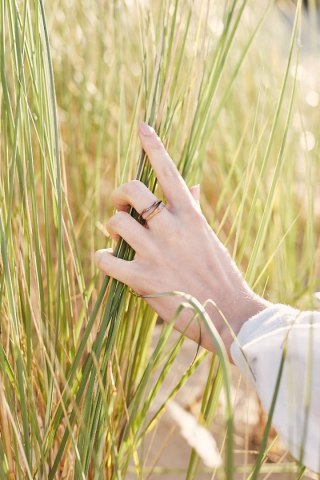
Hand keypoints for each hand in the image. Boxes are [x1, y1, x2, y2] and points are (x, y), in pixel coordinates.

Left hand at [94, 123, 269, 355]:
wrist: (228, 314)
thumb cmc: (220, 275)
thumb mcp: (209, 237)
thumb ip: (194, 210)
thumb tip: (190, 186)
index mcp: (190, 215)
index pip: (169, 171)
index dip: (154, 145)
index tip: (141, 126)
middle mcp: (171, 228)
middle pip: (131, 189)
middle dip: (119, 195)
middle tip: (120, 209)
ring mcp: (155, 252)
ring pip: (115, 222)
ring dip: (111, 229)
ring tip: (117, 240)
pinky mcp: (141, 278)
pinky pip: (104, 259)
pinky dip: (101, 258)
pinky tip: (109, 261)